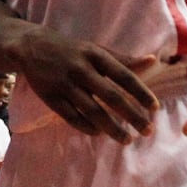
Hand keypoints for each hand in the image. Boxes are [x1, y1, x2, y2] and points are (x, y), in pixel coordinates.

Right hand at [8, 26, 160, 141]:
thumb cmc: (71, 50)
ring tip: (127, 140)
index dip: (140, 92)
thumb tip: (152, 60)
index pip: (123, 75)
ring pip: (92, 110)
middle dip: (132, 115)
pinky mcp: (51, 97)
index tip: (155, 108)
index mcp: (95, 55)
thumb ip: (123, 59)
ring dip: (112, 128)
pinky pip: (72, 117)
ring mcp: (65, 84)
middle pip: (111, 96)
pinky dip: (87, 127)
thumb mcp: (96, 49)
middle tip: (147, 131)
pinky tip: (100, 133)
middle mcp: (81, 69)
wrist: (31, 47)